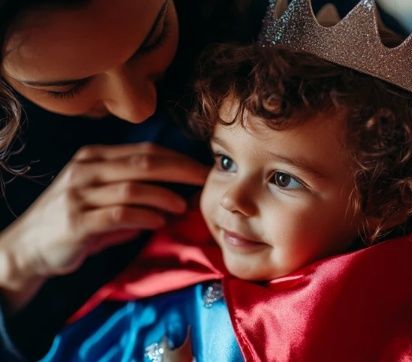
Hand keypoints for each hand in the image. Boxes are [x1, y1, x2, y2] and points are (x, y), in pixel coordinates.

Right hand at [0, 143, 207, 303]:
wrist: (29, 246)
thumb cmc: (74, 220)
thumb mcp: (102, 197)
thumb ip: (135, 193)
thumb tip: (176, 199)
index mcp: (95, 157)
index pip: (146, 151)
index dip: (178, 159)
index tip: (202, 168)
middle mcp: (86, 169)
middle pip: (144, 163)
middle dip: (181, 170)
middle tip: (204, 180)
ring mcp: (79, 194)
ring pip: (133, 187)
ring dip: (164, 196)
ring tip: (183, 206)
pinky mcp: (76, 221)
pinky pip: (119, 214)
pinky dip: (144, 216)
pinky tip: (159, 222)